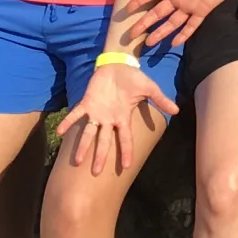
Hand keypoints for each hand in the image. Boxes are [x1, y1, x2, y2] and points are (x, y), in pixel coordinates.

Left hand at [57, 56, 176, 175]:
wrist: (118, 64)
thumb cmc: (133, 78)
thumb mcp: (149, 88)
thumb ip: (161, 100)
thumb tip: (177, 110)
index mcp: (123, 118)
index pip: (125, 139)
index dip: (125, 152)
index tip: (125, 166)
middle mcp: (109, 119)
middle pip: (104, 142)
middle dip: (100, 157)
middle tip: (96, 173)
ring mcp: (97, 112)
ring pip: (89, 133)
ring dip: (83, 146)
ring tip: (76, 161)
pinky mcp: (87, 102)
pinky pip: (76, 114)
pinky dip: (68, 122)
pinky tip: (59, 130)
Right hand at [122, 0, 234, 47]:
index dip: (139, 1)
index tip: (126, 10)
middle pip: (157, 13)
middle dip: (144, 23)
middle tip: (131, 34)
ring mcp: (189, 5)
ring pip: (171, 22)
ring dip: (160, 32)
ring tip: (149, 43)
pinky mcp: (202, 10)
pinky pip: (191, 25)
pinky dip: (184, 34)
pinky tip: (174, 43)